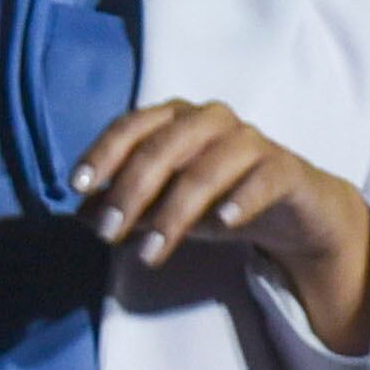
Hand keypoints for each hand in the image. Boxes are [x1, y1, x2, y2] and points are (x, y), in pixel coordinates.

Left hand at [74, 97, 369, 353]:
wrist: (291, 212)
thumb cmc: (215, 199)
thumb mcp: (162, 206)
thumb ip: (123, 205)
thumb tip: (80, 214)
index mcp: (173, 117)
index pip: (129, 127)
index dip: (102, 154)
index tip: (78, 189)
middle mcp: (209, 119)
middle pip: (161, 149)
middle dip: (130, 192)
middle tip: (108, 233)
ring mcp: (250, 140)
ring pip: (206, 169)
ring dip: (173, 212)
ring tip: (151, 251)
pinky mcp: (285, 168)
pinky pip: (263, 177)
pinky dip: (241, 198)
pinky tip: (223, 222)